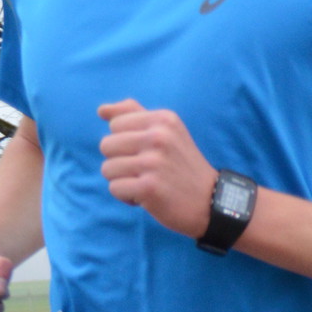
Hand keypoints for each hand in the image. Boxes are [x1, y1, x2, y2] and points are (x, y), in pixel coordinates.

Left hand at [98, 100, 216, 238]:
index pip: (115, 124)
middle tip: (145, 171)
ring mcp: (153, 162)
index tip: (147, 152)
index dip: (125, 142)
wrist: (210, 201)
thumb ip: (134, 114)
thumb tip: (101, 110)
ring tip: (146, 183)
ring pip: (107, 168)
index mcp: (162, 119)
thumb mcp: (167, 131)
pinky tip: (146, 197)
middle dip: (119, 162)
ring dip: (122, 180)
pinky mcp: (148, 187)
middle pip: (106, 146)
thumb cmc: (181, 165)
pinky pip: (114, 188)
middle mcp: (158, 137)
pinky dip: (127, 197)